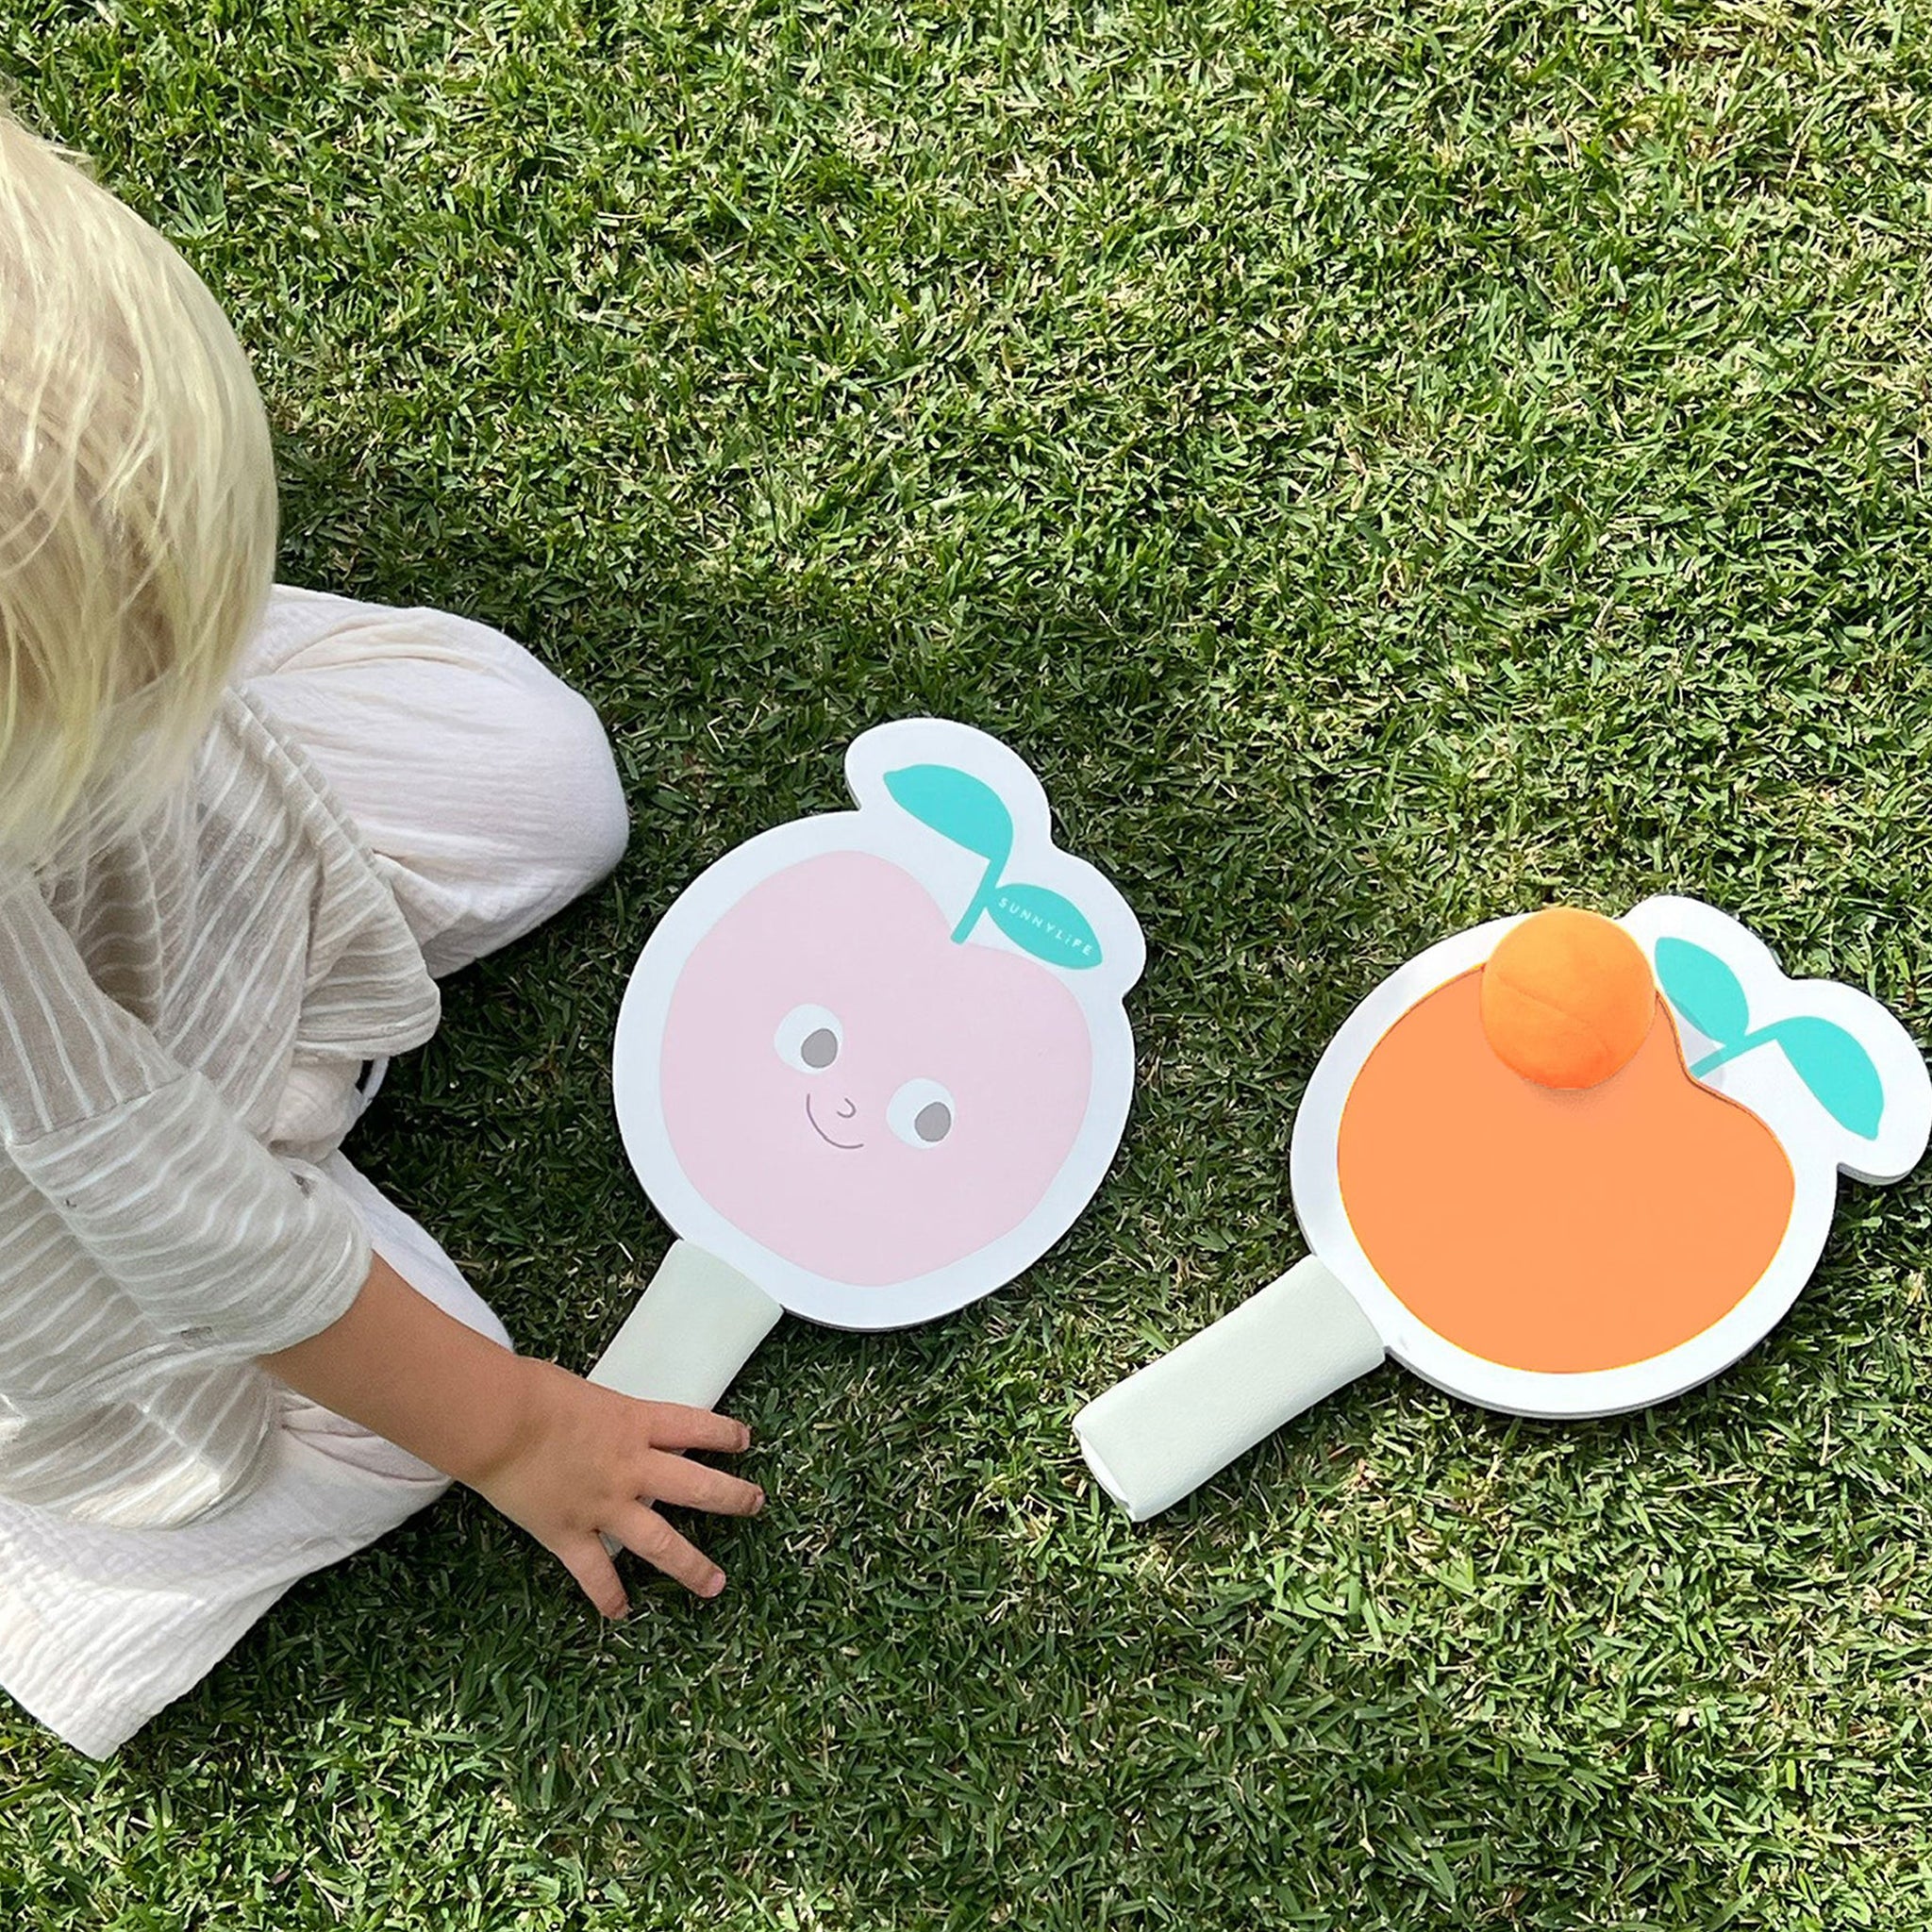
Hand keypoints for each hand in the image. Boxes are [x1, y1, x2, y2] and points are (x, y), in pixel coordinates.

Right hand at [465, 1357, 763, 1614]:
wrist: (498, 1420)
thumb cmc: (531, 1391)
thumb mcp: (584, 1392)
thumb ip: (601, 1414)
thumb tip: (595, 1421)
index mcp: (635, 1422)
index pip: (695, 1427)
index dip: (724, 1434)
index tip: (744, 1441)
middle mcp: (631, 1468)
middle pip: (696, 1486)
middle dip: (731, 1497)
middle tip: (755, 1505)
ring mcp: (603, 1505)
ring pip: (660, 1541)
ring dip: (691, 1566)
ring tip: (715, 1584)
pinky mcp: (569, 1533)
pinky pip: (595, 1572)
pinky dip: (607, 1596)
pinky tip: (619, 1613)